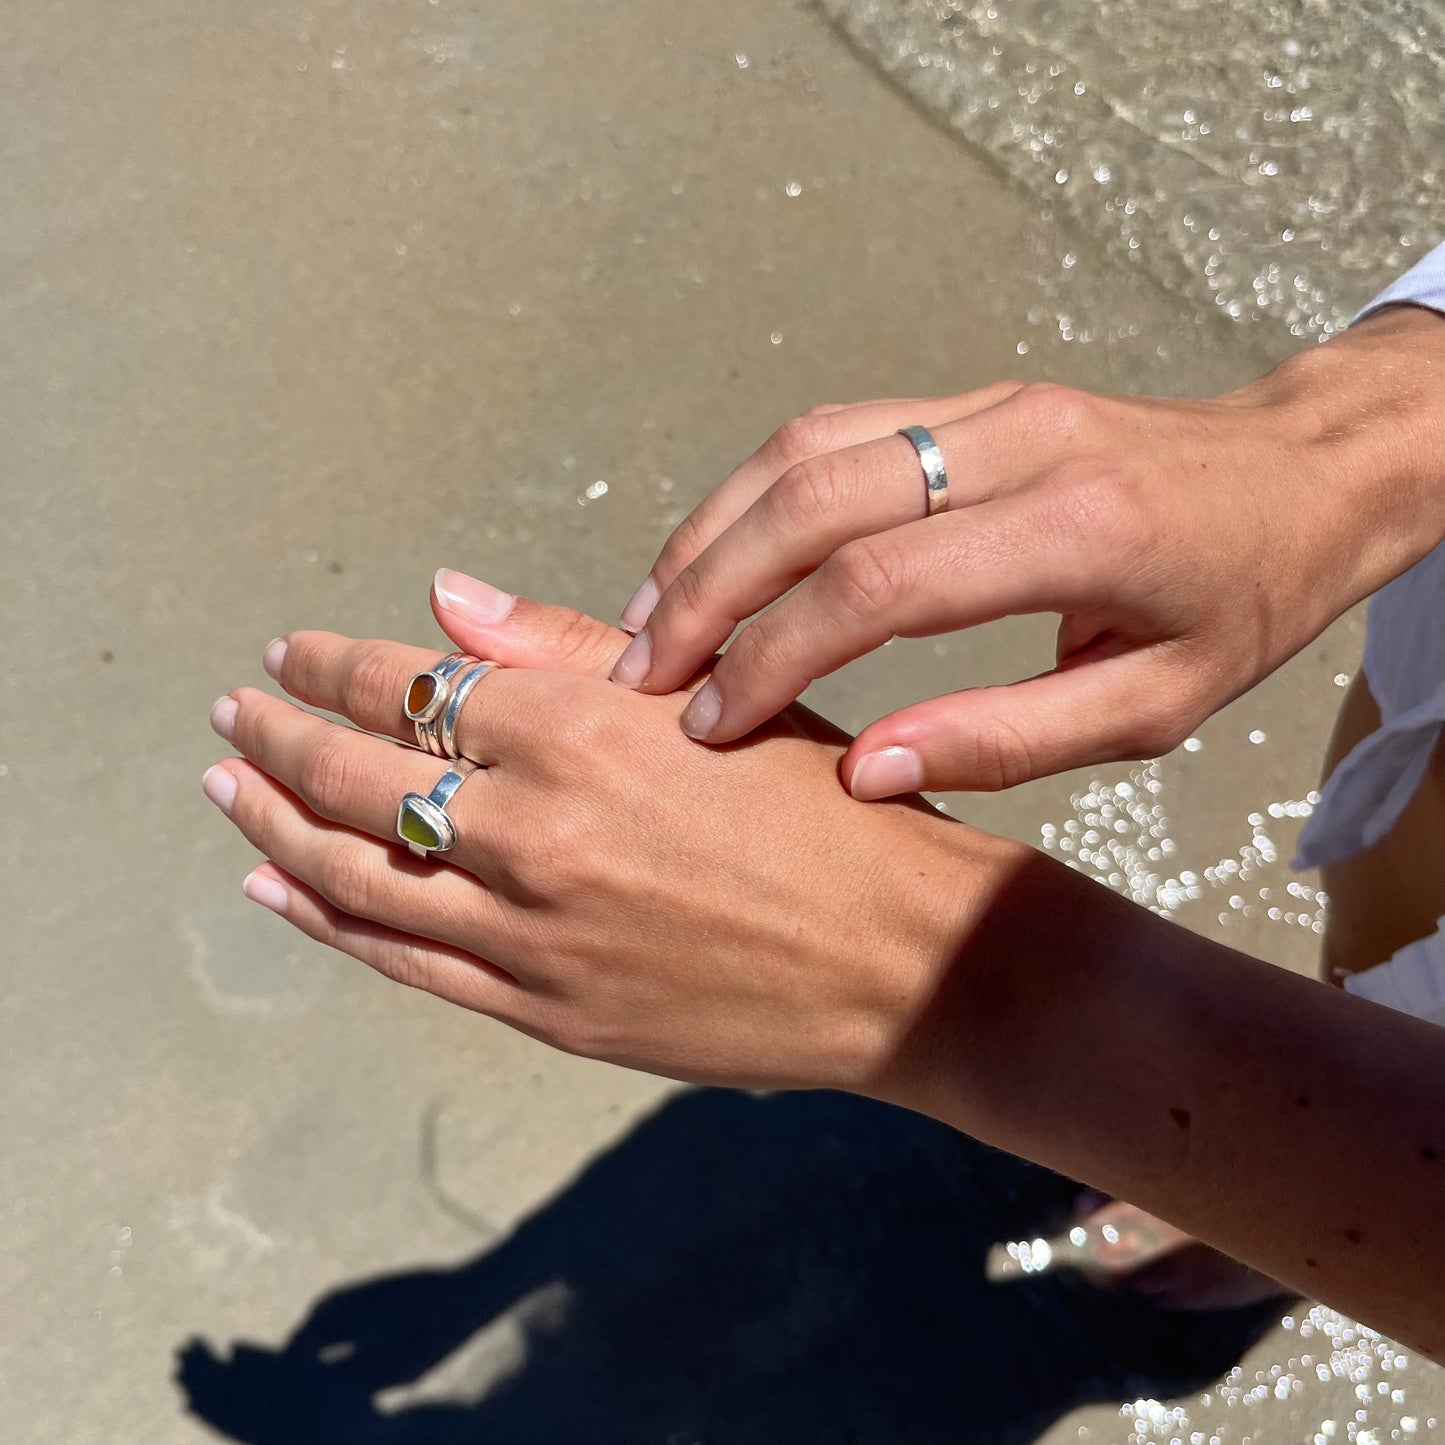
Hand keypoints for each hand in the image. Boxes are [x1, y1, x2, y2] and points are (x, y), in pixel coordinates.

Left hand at [204, 591, 1001, 1099]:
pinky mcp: (543, 1011)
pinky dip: (326, 920)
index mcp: (581, 731)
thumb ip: (564, 646)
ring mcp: (530, 933)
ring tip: (229, 787)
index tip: (289, 652)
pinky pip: (403, 960)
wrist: (905, 959)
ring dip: (275, 823)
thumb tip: (441, 595)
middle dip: (277, 736)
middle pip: (356, 775)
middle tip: (231, 713)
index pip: (409, 685)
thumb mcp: (716, 696)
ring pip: (355, 871)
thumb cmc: (831, 806)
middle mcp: (535, 831)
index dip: (331, 665)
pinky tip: (277, 887)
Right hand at [609, 308, 1444, 796]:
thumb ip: (1007, 740)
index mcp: (1079, 529)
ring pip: (802, 448)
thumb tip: (863, 772)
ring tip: (646, 619)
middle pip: (812, 495)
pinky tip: (711, 558)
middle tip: (639, 673)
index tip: (709, 724)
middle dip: (704, 588)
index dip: (774, 653)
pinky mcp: (966, 398)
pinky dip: (751, 496)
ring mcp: (986, 405)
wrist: (1303, 471)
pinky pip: (831, 431)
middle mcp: (1018, 443)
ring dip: (709, 534)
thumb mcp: (1156, 707)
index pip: (878, 582)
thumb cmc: (1243, 601)